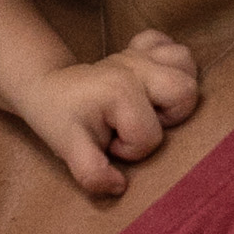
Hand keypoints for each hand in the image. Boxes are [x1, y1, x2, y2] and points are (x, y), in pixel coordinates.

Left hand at [12, 34, 202, 198]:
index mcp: (119, 91)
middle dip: (168, 118)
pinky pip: (172, 46)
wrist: (47, 88)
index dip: (131, 150)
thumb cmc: (59, 117)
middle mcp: (135, 68)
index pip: (151, 135)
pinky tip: (151, 82)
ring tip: (150, 104)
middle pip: (185, 91)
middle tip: (137, 123)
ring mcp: (140, 55)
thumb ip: (92, 173)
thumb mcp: (69, 149)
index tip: (108, 142)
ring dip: (176, 89)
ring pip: (186, 62)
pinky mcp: (141, 49)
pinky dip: (170, 63)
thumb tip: (119, 187)